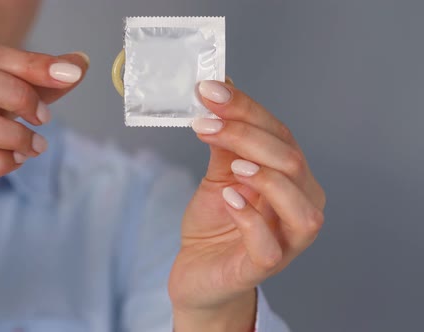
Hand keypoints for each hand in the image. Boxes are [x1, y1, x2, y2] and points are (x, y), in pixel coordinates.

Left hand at [169, 80, 325, 330]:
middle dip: (246, 135)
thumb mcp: (218, 174)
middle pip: (290, 161)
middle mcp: (299, 204)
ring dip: (266, 177)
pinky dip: (252, 220)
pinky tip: (229, 199)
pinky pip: (270, 246)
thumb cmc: (215, 221)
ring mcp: (287, 239)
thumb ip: (224, 141)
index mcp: (290, 176)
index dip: (245, 109)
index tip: (208, 90)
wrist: (199, 270)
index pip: (279, 134)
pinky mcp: (265, 266)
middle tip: (203, 120)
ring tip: (232, 165)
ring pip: (299, 206)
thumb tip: (218, 90)